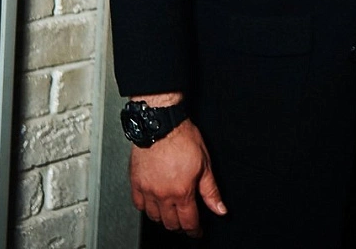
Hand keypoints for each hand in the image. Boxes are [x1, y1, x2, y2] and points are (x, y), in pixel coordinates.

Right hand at [130, 118, 226, 236]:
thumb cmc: (182, 138)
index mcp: (182, 191)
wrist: (161, 123)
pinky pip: (139, 204)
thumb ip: (211, 191)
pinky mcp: (135, 182)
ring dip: (164, 218)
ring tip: (171, 212)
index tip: (197, 231)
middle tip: (185, 222)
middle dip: (180, 226)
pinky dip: (147, 208)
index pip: (189, 222)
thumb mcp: (205, 164)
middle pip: (171, 223)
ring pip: (154, 217)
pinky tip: (153, 203)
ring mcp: (147, 190)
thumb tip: (220, 209)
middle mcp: (163, 194)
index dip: (195, 230)